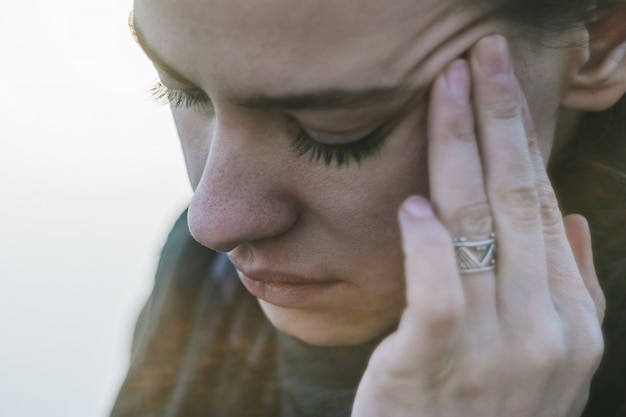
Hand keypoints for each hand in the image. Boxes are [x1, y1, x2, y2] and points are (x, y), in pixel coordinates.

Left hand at [351, 35, 604, 416]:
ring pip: (477, 226)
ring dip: (458, 148)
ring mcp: (495, 349)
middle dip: (499, 118)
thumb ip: (569, 292)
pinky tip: (415, 200)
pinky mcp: (435, 366)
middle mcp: (546, 329)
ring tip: (445, 89)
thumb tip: (577, 222)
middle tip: (481, 55)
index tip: (501, 87)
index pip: (544, 208)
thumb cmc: (484, 411)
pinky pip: (438, 287)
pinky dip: (427, 239)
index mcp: (574, 320)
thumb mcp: (548, 361)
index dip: (523, 141)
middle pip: (517, 199)